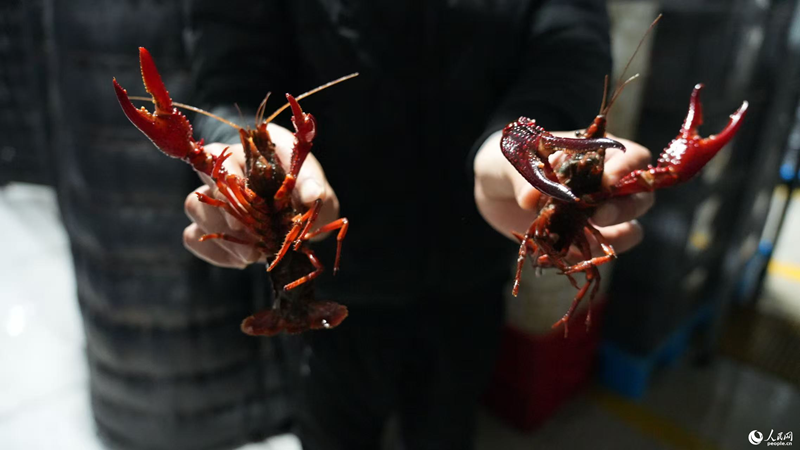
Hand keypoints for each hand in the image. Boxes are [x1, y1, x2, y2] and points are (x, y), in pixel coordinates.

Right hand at [183, 123, 339, 267]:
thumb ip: (311, 184)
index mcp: (242, 155)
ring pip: (195, 214)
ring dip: (223, 239)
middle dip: (228, 224)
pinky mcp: (207, 226)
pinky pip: (193, 237)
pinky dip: (217, 253)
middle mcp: (219, 176)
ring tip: (253, 255)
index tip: (252, 214)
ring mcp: (210, 201)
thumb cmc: (302, 183)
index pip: (220, 164)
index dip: (232, 191)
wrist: (298, 202)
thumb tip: (312, 195)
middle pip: (203, 193)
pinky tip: (243, 259)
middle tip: (253, 247)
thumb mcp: (311, 180)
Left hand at [473, 130, 653, 256]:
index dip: (628, 169)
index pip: (634, 157)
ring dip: (617, 236)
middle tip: (599, 214)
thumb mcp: (514, 159)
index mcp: (600, 154)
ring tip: (588, 234)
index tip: (607, 181)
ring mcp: (598, 216)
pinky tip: (564, 251)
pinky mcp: (584, 242)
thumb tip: (530, 200)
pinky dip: (588, 256)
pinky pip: (599, 254)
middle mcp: (608, 186)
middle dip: (626, 207)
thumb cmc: (512, 160)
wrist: (497, 188)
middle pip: (641, 197)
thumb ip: (523, 176)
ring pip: (630, 229)